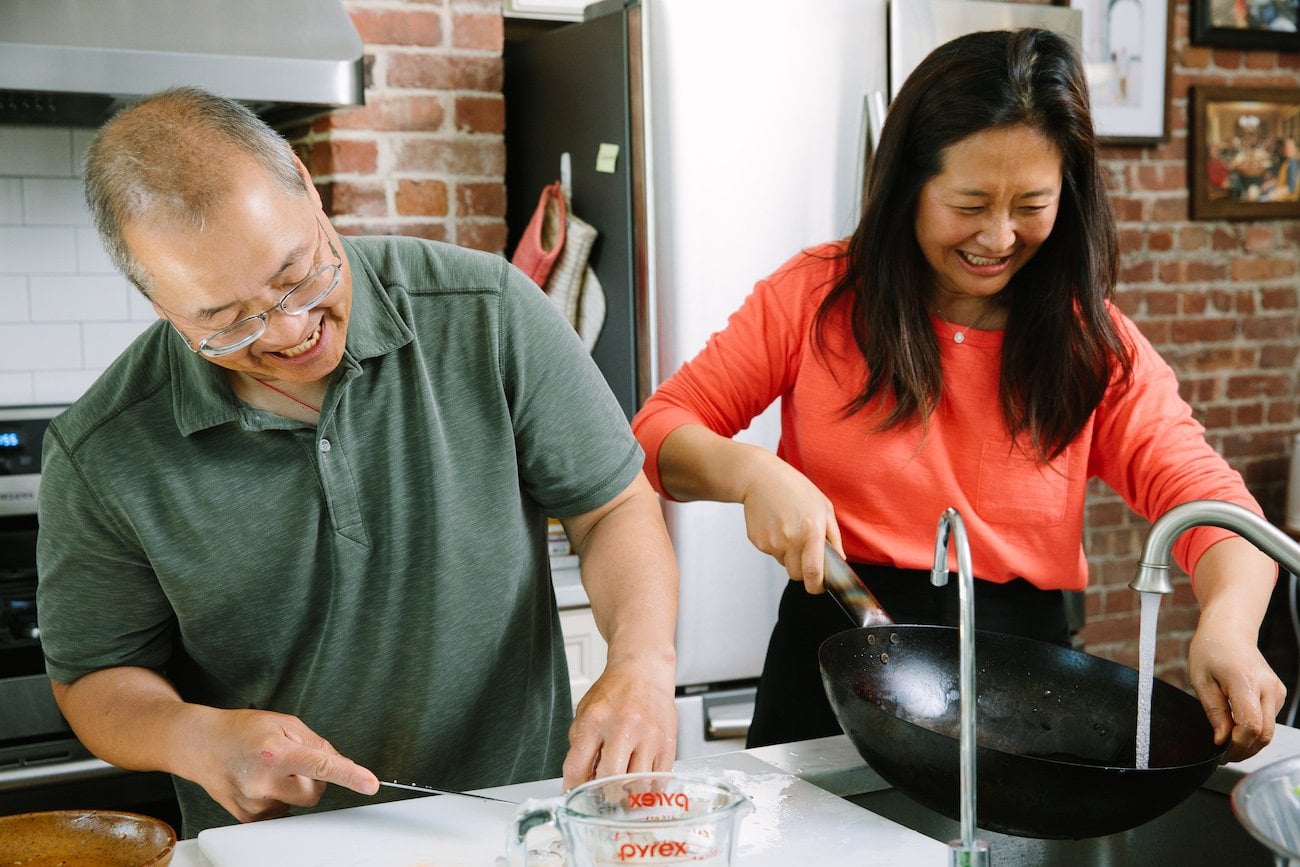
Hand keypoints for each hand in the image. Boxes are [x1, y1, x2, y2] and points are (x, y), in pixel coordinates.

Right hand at [190, 708, 379, 822]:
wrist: (201, 745)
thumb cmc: (242, 730)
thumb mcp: (284, 723)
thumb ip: (316, 743)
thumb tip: (340, 763)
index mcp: (276, 752)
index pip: (321, 765)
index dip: (349, 775)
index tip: (370, 783)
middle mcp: (264, 781)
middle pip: (315, 792)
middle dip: (313, 778)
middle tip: (292, 762)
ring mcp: (255, 803)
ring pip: (299, 803)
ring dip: (295, 788)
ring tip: (270, 769)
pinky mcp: (249, 818)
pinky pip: (282, 812)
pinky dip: (280, 798)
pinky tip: (261, 782)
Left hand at [562, 655, 676, 789]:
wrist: (644, 671)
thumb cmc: (615, 692)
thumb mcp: (586, 713)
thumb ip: (580, 747)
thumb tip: (579, 782)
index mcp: (595, 720)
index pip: (577, 766)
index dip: (574, 787)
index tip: (577, 793)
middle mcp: (623, 727)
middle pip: (611, 777)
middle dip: (603, 794)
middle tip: (602, 796)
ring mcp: (649, 735)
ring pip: (638, 783)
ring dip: (628, 793)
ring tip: (623, 789)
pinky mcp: (668, 742)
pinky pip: (660, 778)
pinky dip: (648, 787)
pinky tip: (641, 781)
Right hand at [738, 456, 840, 591]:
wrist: (760, 478)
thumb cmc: (795, 489)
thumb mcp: (824, 507)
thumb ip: (833, 537)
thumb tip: (840, 560)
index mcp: (811, 532)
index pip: (813, 573)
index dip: (817, 586)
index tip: (819, 586)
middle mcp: (790, 540)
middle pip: (796, 574)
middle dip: (803, 570)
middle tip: (805, 551)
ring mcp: (771, 542)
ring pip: (783, 563)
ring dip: (789, 554)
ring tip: (789, 528)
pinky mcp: (757, 541)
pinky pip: (771, 552)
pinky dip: (775, 545)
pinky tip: (776, 525)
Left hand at [1187, 618, 1286, 762]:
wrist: (1229, 631)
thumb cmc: (1210, 651)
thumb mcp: (1201, 680)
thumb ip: (1214, 712)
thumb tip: (1221, 741)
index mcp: (1245, 682)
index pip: (1251, 726)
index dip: (1238, 745)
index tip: (1221, 752)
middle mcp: (1268, 688)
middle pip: (1265, 734)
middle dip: (1244, 750)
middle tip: (1224, 755)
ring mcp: (1277, 691)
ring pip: (1269, 730)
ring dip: (1250, 742)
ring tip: (1228, 742)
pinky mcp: (1279, 693)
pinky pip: (1270, 720)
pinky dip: (1255, 730)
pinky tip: (1237, 727)